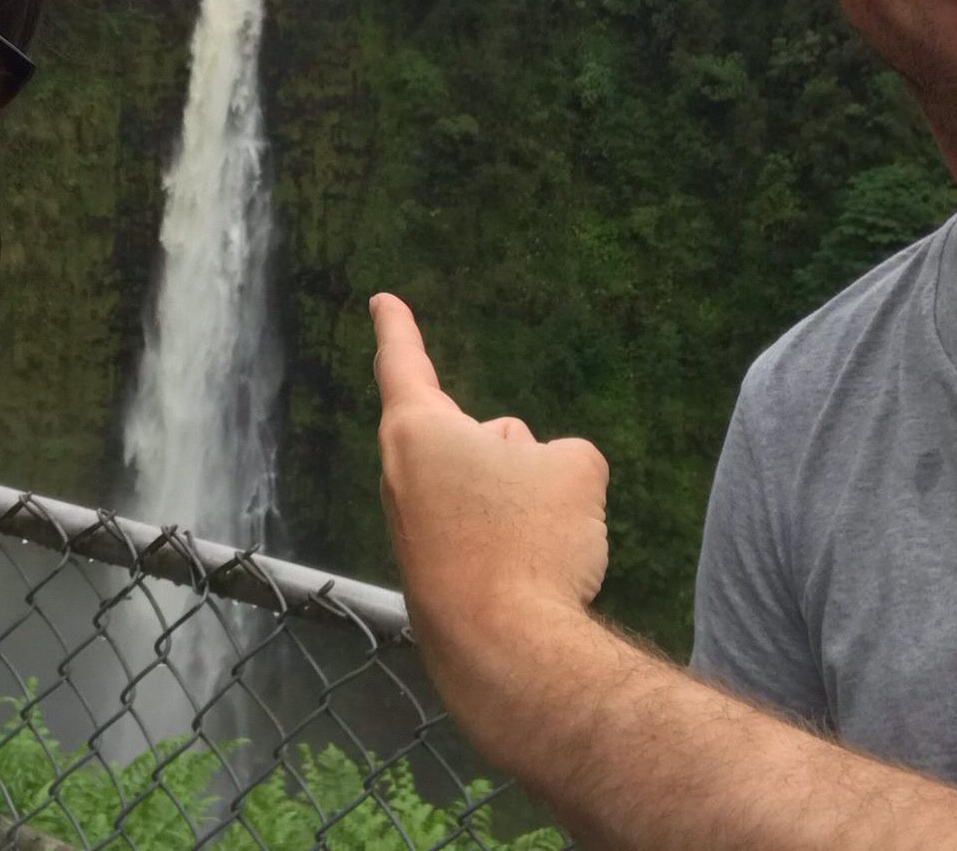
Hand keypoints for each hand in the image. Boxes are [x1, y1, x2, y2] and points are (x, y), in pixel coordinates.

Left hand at [370, 293, 610, 665]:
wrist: (508, 656)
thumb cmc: (532, 542)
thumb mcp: (574, 468)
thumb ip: (555, 453)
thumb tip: (535, 475)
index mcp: (418, 431)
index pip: (404, 361)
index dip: (398, 327)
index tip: (382, 300)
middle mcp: (399, 479)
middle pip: (472, 438)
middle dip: (509, 455)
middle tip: (539, 498)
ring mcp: (410, 535)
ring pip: (486, 492)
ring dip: (517, 507)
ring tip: (540, 550)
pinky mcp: (430, 581)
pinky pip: (488, 543)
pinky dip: (514, 553)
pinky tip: (533, 586)